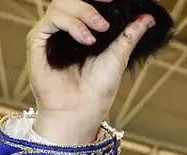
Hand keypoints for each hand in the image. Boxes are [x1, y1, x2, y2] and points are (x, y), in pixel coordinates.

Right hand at [28, 0, 156, 145]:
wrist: (80, 113)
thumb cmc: (97, 91)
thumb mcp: (118, 57)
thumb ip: (130, 35)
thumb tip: (148, 17)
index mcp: (82, 29)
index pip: (84, 2)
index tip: (113, 0)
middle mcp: (64, 29)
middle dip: (89, 4)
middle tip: (106, 21)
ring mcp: (50, 34)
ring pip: (60, 5)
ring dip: (82, 12)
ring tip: (100, 31)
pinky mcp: (37, 42)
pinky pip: (50, 21)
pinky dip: (71, 25)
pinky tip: (86, 40)